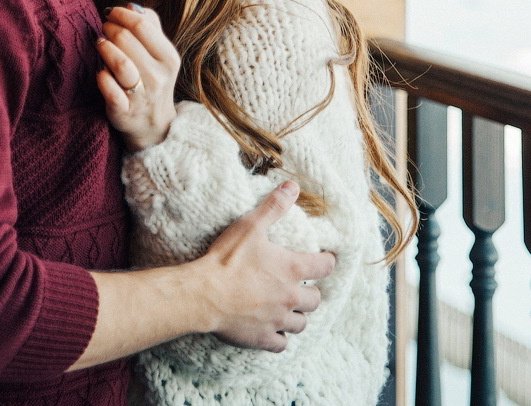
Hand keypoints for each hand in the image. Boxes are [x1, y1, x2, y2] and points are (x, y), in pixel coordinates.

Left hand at [96, 4, 179, 151]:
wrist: (154, 124)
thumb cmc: (153, 79)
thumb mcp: (161, 53)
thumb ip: (150, 26)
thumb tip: (133, 6)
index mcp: (169, 58)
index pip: (142, 25)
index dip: (121, 14)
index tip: (111, 13)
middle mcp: (159, 76)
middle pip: (127, 40)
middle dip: (110, 29)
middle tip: (103, 28)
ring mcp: (142, 96)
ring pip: (120, 64)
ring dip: (105, 48)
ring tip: (99, 43)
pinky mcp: (124, 112)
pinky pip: (110, 91)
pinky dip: (102, 77)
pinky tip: (99, 71)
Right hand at [193, 181, 336, 351]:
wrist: (204, 294)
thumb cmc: (227, 259)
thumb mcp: (251, 226)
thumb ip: (274, 207)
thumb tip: (293, 186)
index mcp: (292, 270)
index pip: (325, 266)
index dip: (326, 261)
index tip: (324, 259)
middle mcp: (290, 297)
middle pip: (315, 300)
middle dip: (311, 293)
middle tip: (301, 288)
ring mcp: (277, 320)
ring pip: (301, 324)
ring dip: (297, 316)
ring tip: (287, 309)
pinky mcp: (262, 337)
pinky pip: (281, 344)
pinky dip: (280, 338)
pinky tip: (272, 329)